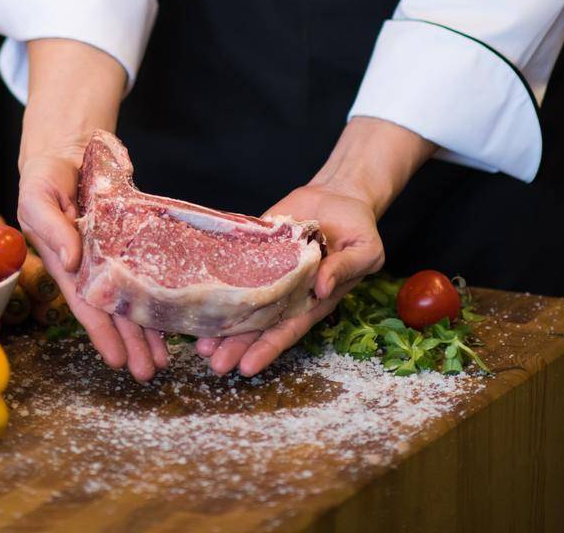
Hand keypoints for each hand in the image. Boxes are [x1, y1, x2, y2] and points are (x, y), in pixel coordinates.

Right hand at [16, 142, 168, 382]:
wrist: (67, 151)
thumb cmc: (44, 177)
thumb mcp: (38, 198)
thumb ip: (52, 229)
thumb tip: (71, 261)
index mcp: (65, 262)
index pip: (85, 303)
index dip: (100, 332)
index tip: (115, 358)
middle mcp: (89, 265)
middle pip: (112, 310)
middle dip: (129, 342)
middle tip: (148, 372)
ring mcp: (110, 253)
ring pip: (130, 297)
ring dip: (145, 328)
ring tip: (163, 358)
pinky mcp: (128, 237)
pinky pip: (144, 268)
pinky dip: (154, 292)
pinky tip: (170, 314)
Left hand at [194, 182, 383, 377]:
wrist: (341, 196)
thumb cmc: (359, 231)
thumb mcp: (364, 251)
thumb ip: (344, 269)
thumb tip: (322, 286)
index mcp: (312, 299)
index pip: (286, 330)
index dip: (267, 349)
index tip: (247, 367)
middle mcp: (286, 289)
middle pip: (258, 322)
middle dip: (235, 343)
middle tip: (212, 361)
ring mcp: (269, 267)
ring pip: (242, 296)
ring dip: (222, 318)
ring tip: (199, 341)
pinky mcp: (258, 242)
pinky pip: (237, 258)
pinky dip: (219, 273)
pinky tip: (199, 287)